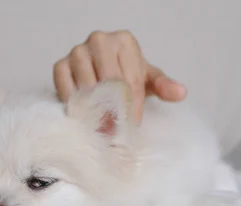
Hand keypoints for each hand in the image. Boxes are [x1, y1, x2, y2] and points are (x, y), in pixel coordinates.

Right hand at [53, 30, 186, 124]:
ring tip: (101, 127)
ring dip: (94, 109)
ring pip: (86, 84)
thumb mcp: (148, 80)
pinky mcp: (60, 64)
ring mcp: (77, 51)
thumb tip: (180, 93)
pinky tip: (83, 115)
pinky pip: (64, 85)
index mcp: (124, 41)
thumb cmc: (127, 76)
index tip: (133, 125)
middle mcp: (99, 40)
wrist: (104, 73)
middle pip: (108, 80)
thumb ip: (164, 86)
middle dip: (113, 109)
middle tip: (116, 131)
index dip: (132, 106)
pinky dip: (73, 103)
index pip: (129, 78)